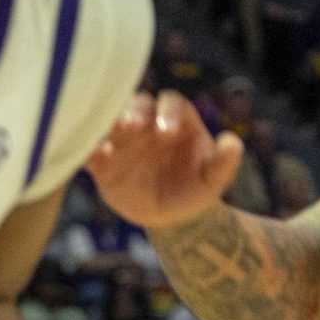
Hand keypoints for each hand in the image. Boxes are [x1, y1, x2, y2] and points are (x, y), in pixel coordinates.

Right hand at [86, 91, 245, 229]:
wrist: (173, 217)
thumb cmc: (196, 190)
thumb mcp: (214, 180)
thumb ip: (224, 162)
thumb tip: (233, 142)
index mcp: (176, 120)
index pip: (171, 102)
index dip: (169, 112)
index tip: (169, 133)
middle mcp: (147, 123)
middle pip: (137, 105)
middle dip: (133, 112)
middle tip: (131, 127)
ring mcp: (124, 141)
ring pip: (110, 122)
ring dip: (107, 125)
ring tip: (107, 139)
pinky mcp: (104, 164)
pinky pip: (91, 153)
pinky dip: (86, 151)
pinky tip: (86, 156)